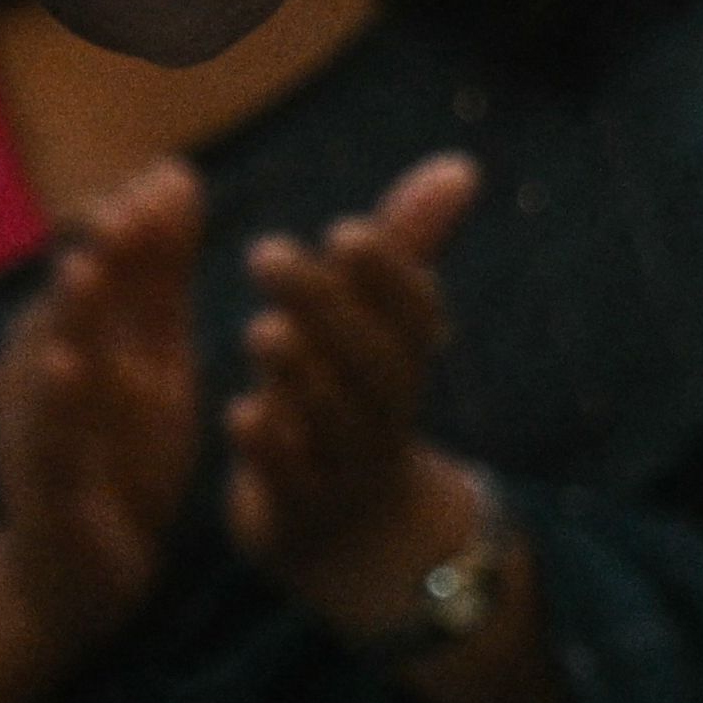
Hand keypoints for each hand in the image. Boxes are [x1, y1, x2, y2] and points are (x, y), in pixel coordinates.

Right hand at [0, 159, 202, 658]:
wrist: (84, 576)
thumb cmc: (121, 454)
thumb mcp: (155, 359)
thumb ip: (161, 275)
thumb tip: (175, 173)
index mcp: (82, 332)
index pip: (102, 257)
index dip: (134, 217)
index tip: (175, 178)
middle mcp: (46, 363)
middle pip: (70, 294)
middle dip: (101, 248)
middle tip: (134, 206)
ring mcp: (34, 420)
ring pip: (45, 355)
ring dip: (68, 311)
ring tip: (92, 267)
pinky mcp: (38, 479)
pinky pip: (42, 436)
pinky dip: (52, 401)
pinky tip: (69, 369)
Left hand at [223, 152, 500, 655]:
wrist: (356, 538)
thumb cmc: (358, 400)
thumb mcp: (384, 329)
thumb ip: (408, 245)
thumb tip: (460, 165)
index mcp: (405, 362)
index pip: (415, 316)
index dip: (389, 277)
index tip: (346, 230)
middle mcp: (385, 416)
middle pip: (371, 365)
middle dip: (326, 309)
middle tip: (266, 252)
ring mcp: (347, 471)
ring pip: (334, 425)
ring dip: (301, 378)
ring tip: (262, 330)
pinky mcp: (302, 517)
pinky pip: (294, 487)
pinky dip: (273, 453)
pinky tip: (242, 415)